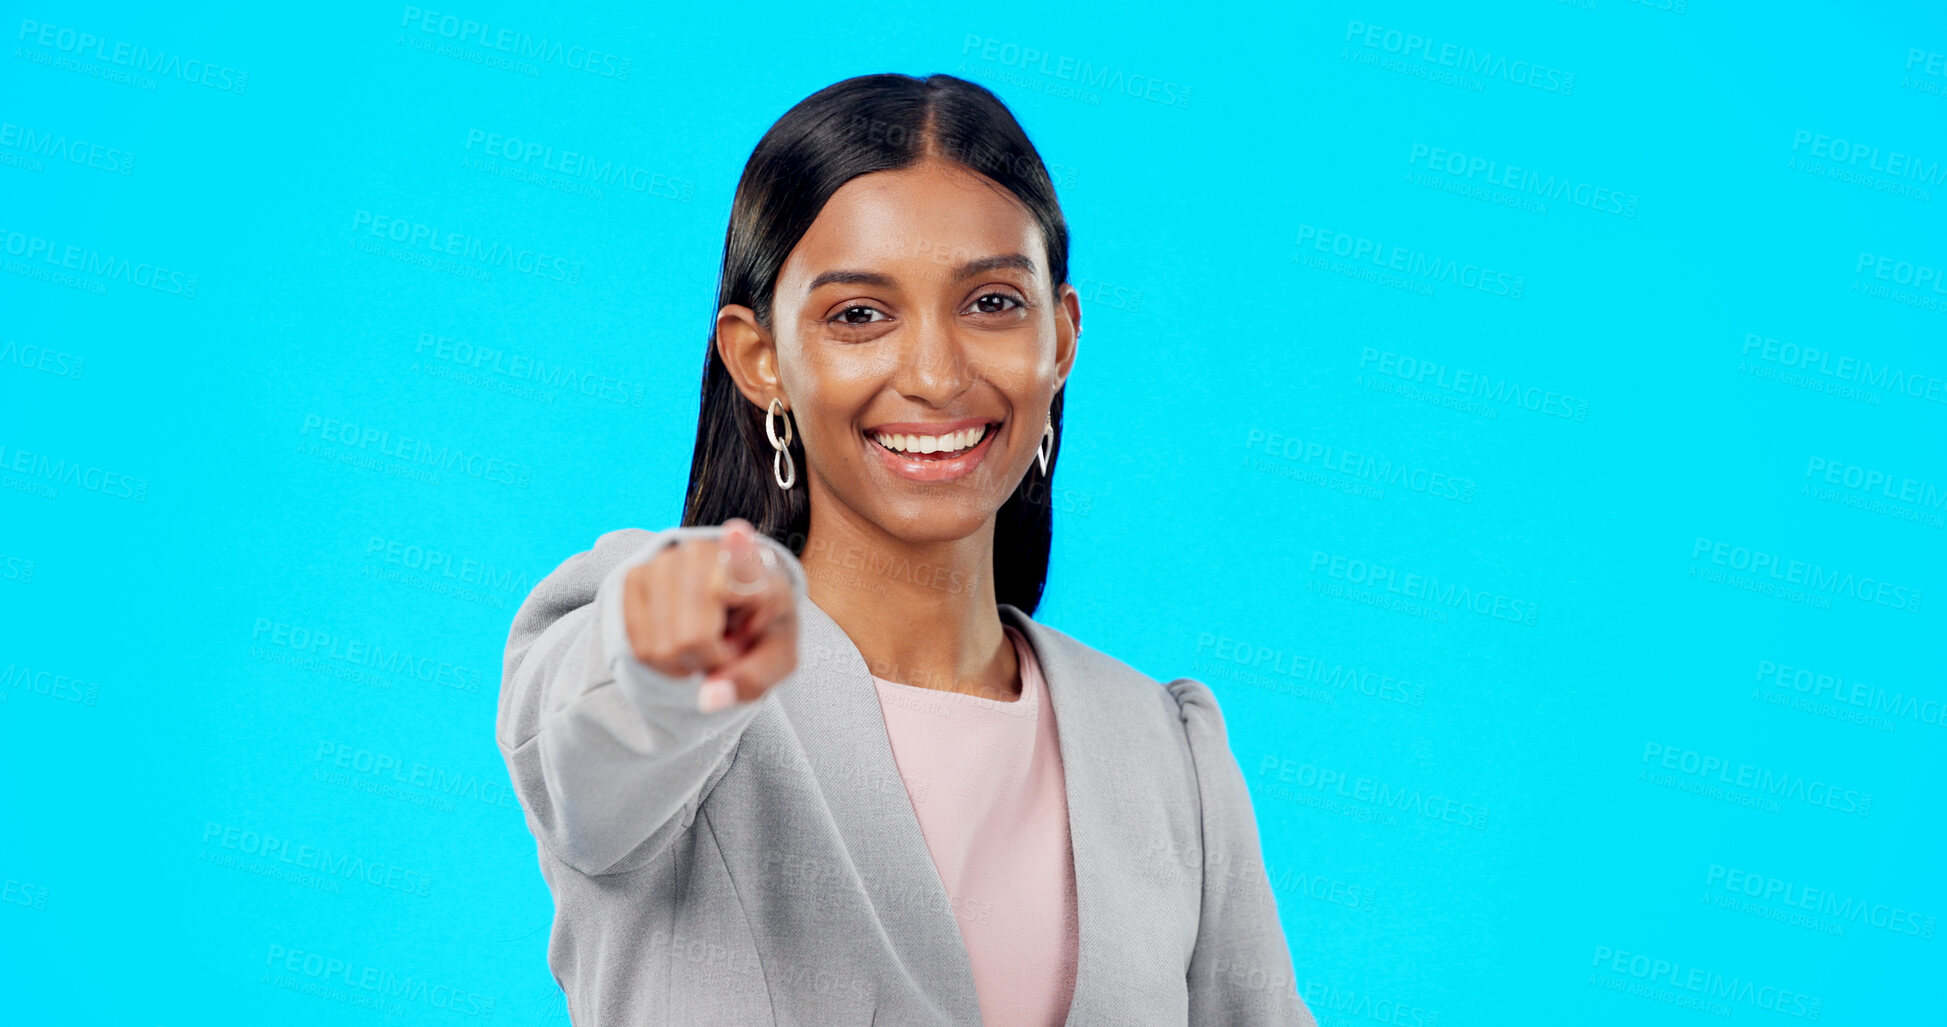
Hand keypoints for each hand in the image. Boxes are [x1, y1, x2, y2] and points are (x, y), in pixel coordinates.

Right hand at [619, 518, 798, 711]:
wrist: (737, 605)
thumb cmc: (761, 629)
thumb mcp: (776, 659)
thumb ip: (751, 680)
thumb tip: (708, 700)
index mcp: (755, 571)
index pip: (742, 563)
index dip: (737, 551)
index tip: (737, 532)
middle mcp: (706, 554)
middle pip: (692, 638)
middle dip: (709, 661)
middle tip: (727, 648)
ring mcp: (666, 561)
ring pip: (659, 647)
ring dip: (683, 662)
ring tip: (706, 639)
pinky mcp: (636, 575)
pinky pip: (638, 646)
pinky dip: (660, 660)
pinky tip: (680, 638)